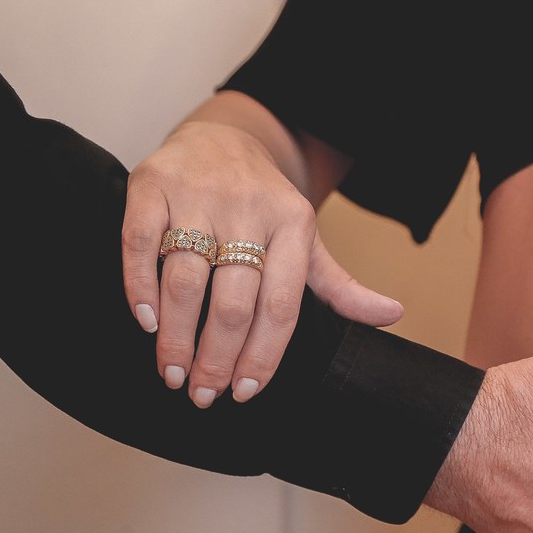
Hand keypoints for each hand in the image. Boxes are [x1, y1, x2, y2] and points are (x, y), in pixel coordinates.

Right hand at [123, 117, 402, 407]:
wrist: (223, 136)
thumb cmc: (266, 204)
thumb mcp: (308, 240)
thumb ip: (341, 286)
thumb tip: (393, 316)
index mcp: (294, 227)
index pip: (280, 306)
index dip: (263, 354)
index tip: (246, 392)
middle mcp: (249, 210)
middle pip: (234, 301)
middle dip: (217, 358)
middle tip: (204, 395)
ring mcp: (199, 195)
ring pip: (186, 279)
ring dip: (177, 337)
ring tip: (173, 374)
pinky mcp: (152, 183)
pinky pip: (139, 242)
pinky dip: (140, 286)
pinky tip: (147, 322)